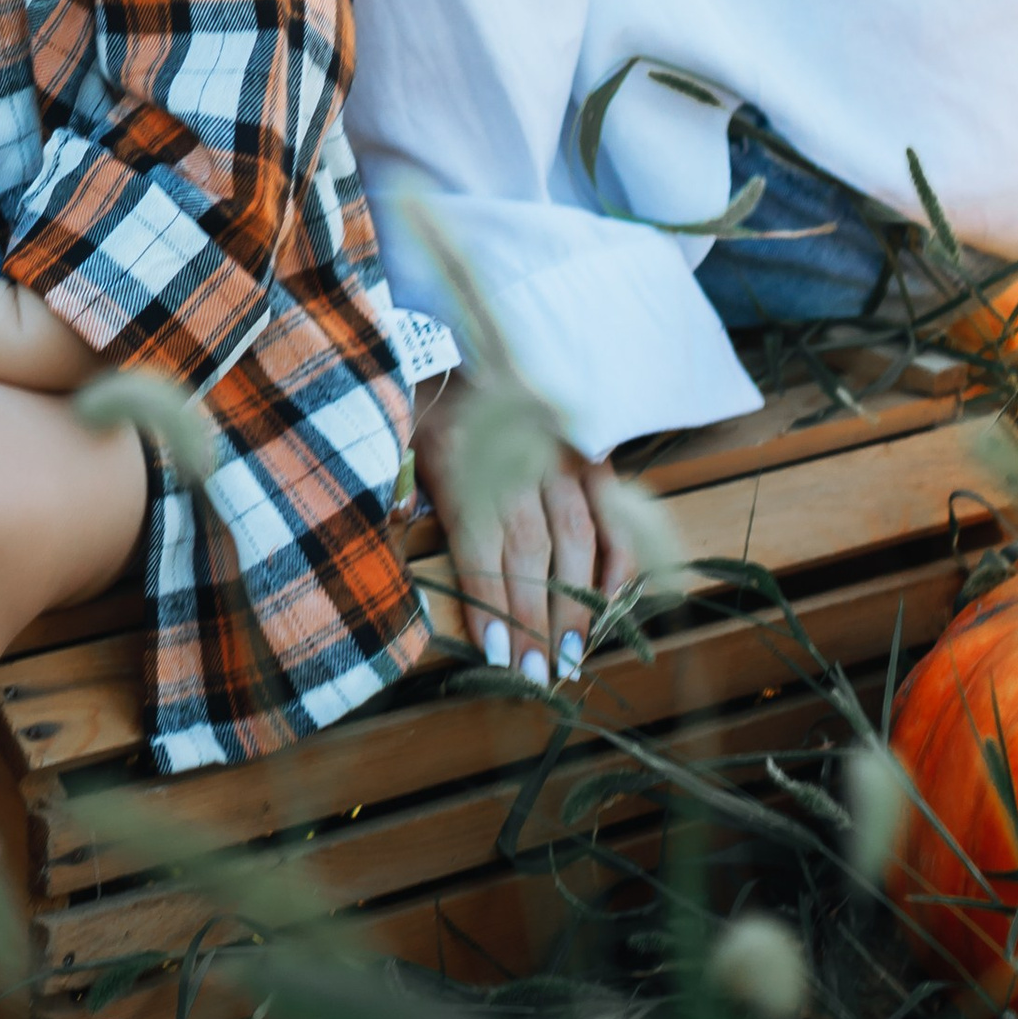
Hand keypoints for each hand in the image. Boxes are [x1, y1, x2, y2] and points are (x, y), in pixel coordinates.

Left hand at [411, 369, 641, 685]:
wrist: (468, 340)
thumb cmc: (428, 405)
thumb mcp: (399, 442)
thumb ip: (401, 494)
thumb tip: (399, 548)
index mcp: (460, 456)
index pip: (480, 544)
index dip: (492, 604)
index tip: (499, 658)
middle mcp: (517, 456)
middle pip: (532, 552)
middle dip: (537, 621)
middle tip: (541, 677)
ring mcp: (560, 453)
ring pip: (578, 538)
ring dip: (579, 604)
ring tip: (574, 657)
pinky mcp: (591, 451)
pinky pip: (615, 514)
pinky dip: (618, 561)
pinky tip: (609, 604)